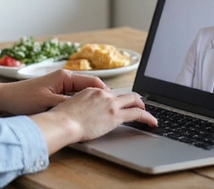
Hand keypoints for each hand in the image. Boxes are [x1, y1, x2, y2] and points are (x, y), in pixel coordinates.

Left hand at [0, 69, 108, 115]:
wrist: (3, 99)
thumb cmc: (23, 99)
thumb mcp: (48, 103)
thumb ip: (68, 105)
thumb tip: (87, 108)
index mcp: (65, 77)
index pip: (93, 82)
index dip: (106, 93)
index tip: (115, 103)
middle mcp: (63, 79)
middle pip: (90, 88)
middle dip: (101, 98)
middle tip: (113, 111)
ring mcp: (59, 86)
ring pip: (82, 94)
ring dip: (91, 103)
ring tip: (102, 115)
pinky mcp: (54, 94)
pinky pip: (73, 99)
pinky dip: (80, 106)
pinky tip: (84, 116)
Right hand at [30, 87, 156, 153]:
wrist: (63, 123)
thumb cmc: (61, 119)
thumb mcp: (69, 107)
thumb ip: (78, 107)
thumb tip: (79, 114)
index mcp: (90, 90)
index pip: (108, 92)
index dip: (116, 98)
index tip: (119, 103)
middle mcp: (102, 93)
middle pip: (123, 93)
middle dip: (133, 99)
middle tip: (138, 104)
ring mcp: (110, 103)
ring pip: (133, 100)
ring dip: (142, 106)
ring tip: (147, 113)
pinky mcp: (116, 115)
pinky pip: (137, 113)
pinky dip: (147, 117)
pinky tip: (152, 122)